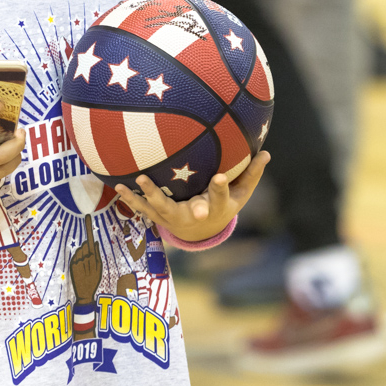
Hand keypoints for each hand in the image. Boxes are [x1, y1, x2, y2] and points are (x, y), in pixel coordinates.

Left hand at [70, 216, 102, 302]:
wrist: (84, 293)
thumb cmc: (94, 280)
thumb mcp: (99, 268)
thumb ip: (97, 254)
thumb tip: (94, 242)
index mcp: (93, 258)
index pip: (90, 240)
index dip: (89, 228)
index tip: (87, 216)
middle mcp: (84, 258)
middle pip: (85, 245)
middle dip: (87, 248)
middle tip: (89, 260)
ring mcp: (77, 261)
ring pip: (80, 250)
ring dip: (82, 254)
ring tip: (85, 266)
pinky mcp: (72, 264)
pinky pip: (75, 256)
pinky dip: (78, 259)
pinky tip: (81, 267)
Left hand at [113, 151, 269, 243]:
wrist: (202, 232)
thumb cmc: (223, 206)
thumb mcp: (241, 194)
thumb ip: (251, 174)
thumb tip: (267, 153)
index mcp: (216, 207)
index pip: (220, 197)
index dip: (219, 188)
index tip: (218, 177)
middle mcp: (194, 215)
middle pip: (188, 208)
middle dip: (178, 201)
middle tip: (164, 188)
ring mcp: (174, 218)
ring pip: (159, 208)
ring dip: (148, 195)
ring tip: (138, 179)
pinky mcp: (159, 217)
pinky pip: (144, 209)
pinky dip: (132, 199)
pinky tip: (118, 186)